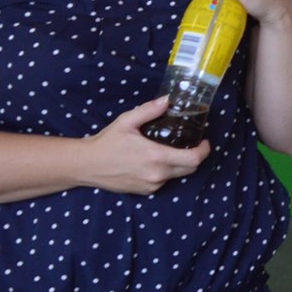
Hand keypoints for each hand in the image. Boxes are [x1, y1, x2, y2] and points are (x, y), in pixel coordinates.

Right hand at [83, 96, 209, 193]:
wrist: (87, 165)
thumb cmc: (107, 142)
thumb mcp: (127, 121)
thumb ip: (149, 110)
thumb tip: (168, 100)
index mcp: (157, 157)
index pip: (194, 159)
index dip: (204, 150)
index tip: (204, 141)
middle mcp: (158, 174)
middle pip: (190, 169)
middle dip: (195, 157)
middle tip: (191, 144)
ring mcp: (152, 185)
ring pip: (177, 176)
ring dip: (179, 165)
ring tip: (171, 151)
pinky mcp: (145, 191)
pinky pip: (163, 182)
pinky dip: (166, 172)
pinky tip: (155, 162)